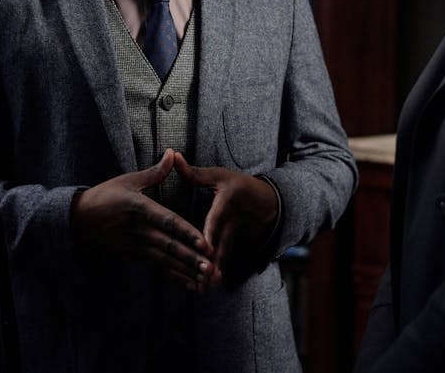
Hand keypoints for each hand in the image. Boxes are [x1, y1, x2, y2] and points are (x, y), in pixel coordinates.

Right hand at [71, 149, 216, 291]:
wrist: (75, 221)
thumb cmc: (103, 196)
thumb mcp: (127, 181)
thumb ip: (155, 172)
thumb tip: (173, 153)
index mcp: (139, 207)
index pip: (167, 221)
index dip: (187, 233)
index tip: (204, 243)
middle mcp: (137, 229)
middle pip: (169, 245)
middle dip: (191, 258)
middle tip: (212, 267)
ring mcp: (133, 245)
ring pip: (164, 260)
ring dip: (185, 270)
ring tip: (205, 279)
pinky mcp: (131, 256)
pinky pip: (156, 267)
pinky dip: (173, 276)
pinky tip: (189, 284)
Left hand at [174, 152, 277, 278]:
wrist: (271, 202)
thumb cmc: (240, 186)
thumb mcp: (220, 176)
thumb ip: (194, 172)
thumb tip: (172, 155)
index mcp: (228, 203)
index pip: (216, 220)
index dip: (210, 235)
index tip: (204, 249)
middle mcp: (234, 223)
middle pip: (221, 244)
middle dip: (212, 262)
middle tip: (204, 279)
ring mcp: (238, 237)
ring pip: (225, 257)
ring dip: (215, 273)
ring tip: (204, 289)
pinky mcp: (239, 246)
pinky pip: (226, 261)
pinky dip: (217, 273)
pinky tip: (206, 287)